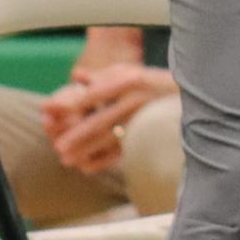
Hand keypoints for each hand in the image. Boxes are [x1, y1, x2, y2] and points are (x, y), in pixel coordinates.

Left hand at [41, 64, 177, 173]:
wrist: (194, 96)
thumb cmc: (156, 83)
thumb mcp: (132, 72)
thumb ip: (103, 76)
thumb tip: (76, 76)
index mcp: (128, 80)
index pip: (92, 93)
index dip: (67, 102)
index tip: (45, 108)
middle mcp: (136, 99)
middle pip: (99, 120)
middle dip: (76, 135)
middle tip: (58, 147)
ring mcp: (144, 119)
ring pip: (110, 139)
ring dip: (86, 151)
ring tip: (67, 159)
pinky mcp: (150, 135)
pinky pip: (123, 151)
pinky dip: (103, 160)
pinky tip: (87, 167)